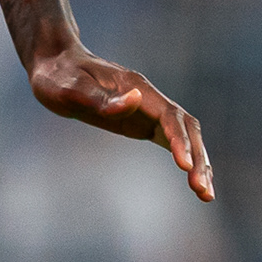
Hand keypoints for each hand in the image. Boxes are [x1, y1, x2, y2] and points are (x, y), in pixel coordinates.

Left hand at [27, 47, 216, 202]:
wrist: (55, 65)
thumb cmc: (58, 76)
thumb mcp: (70, 88)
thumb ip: (101, 98)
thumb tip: (135, 101)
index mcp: (136, 87)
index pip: (169, 115)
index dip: (180, 140)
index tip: (184, 167)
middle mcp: (149, 98)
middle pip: (186, 127)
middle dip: (198, 157)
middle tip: (203, 191)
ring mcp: (148, 110)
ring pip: (185, 136)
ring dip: (198, 163)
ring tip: (206, 195)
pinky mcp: (143, 122)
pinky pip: (172, 141)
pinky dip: (187, 160)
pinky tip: (194, 182)